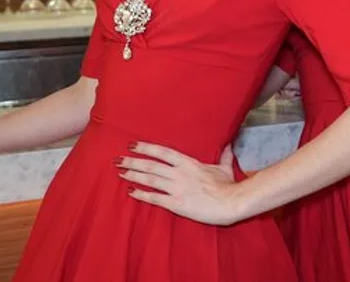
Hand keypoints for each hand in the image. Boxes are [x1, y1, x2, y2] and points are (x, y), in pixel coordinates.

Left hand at [119, 143, 243, 225]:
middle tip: (118, 159)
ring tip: (121, 173)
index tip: (133, 145)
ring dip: (134, 175)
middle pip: (152, 165)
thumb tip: (228, 145)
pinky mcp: (176, 204)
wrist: (230, 202)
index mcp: (189, 163)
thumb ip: (224, 155)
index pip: (163, 152)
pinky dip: (142, 194)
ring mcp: (177, 188)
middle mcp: (179, 173)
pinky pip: (155, 198)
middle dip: (134, 162)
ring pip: (150, 180)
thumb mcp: (224, 167)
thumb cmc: (228, 185)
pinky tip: (131, 192)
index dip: (146, 148)